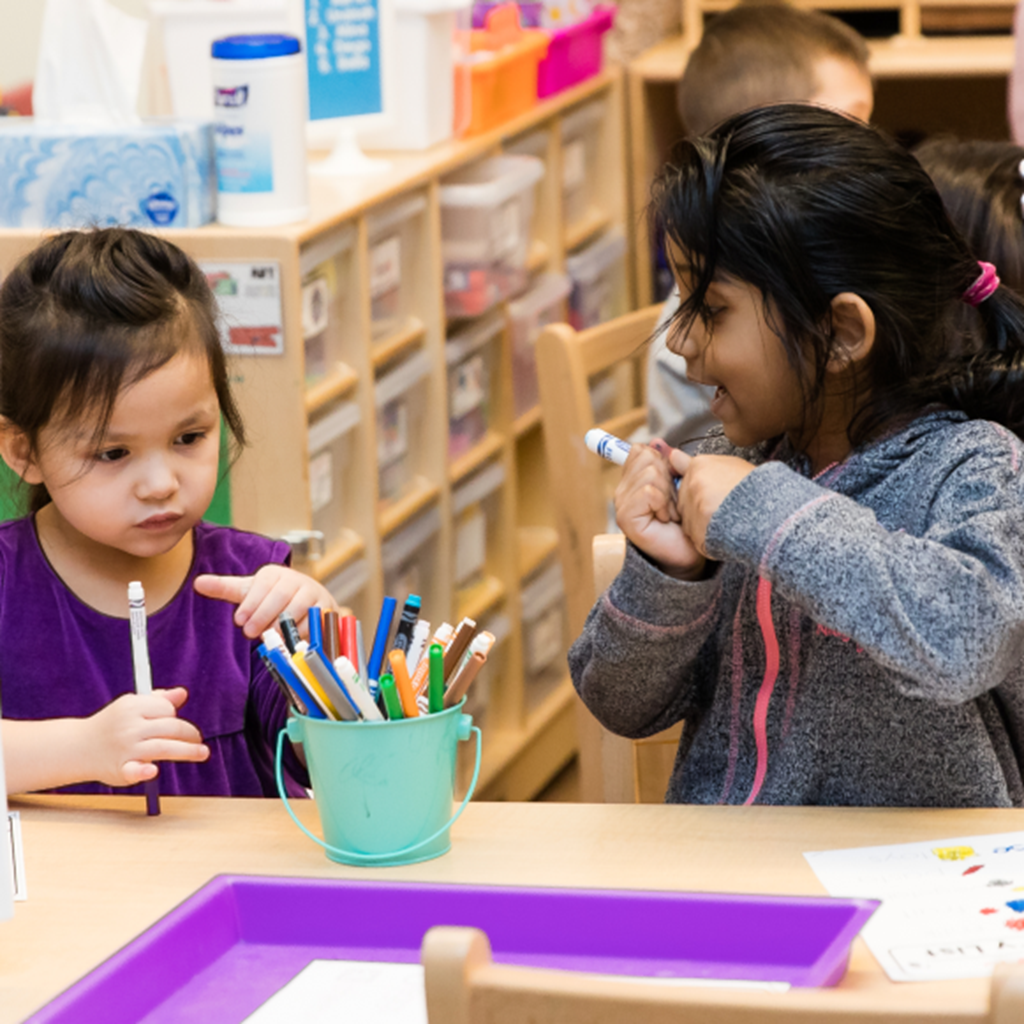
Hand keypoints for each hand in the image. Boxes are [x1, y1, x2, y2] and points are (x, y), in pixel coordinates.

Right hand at [86, 688, 207, 786]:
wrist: (79, 748)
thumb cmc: (113, 725)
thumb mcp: (132, 706)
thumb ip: (158, 700)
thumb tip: (182, 693)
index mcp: (132, 706)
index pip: (167, 709)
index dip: (175, 717)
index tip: (175, 725)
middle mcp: (129, 726)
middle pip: (171, 728)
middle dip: (190, 734)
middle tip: (197, 741)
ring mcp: (125, 748)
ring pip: (164, 748)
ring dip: (187, 751)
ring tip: (202, 753)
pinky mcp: (120, 769)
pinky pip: (134, 771)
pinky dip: (143, 772)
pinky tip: (153, 770)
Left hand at [193, 564, 339, 638]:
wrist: (308, 602)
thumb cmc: (273, 599)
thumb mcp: (249, 592)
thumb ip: (225, 588)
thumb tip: (198, 583)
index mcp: (275, 573)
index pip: (263, 584)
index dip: (251, 603)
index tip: (239, 620)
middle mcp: (297, 579)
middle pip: (280, 597)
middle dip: (263, 616)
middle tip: (250, 632)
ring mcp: (314, 593)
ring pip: (297, 610)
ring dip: (280, 626)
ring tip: (268, 636)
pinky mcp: (327, 608)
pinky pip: (312, 622)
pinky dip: (298, 633)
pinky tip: (287, 640)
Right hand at [614, 440, 704, 578]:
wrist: (688, 554)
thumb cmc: (686, 522)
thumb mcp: (678, 485)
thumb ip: (667, 464)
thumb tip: (657, 442)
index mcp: (632, 481)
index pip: (639, 451)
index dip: (660, 462)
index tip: (669, 484)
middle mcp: (623, 491)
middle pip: (646, 458)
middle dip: (668, 478)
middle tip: (671, 502)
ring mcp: (622, 504)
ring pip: (650, 474)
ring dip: (668, 494)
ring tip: (670, 512)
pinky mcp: (626, 518)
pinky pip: (649, 492)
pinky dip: (664, 505)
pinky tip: (665, 519)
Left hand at [669, 450, 755, 555]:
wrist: (775, 513)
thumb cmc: (758, 489)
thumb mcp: (731, 466)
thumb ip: (699, 464)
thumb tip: (672, 455)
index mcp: (699, 466)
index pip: (685, 481)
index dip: (701, 491)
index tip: (715, 494)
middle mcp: (693, 484)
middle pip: (684, 503)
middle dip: (699, 509)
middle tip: (726, 508)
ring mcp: (694, 508)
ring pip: (689, 523)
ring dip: (703, 526)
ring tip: (728, 520)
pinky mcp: (698, 531)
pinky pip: (697, 539)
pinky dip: (709, 541)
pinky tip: (726, 533)